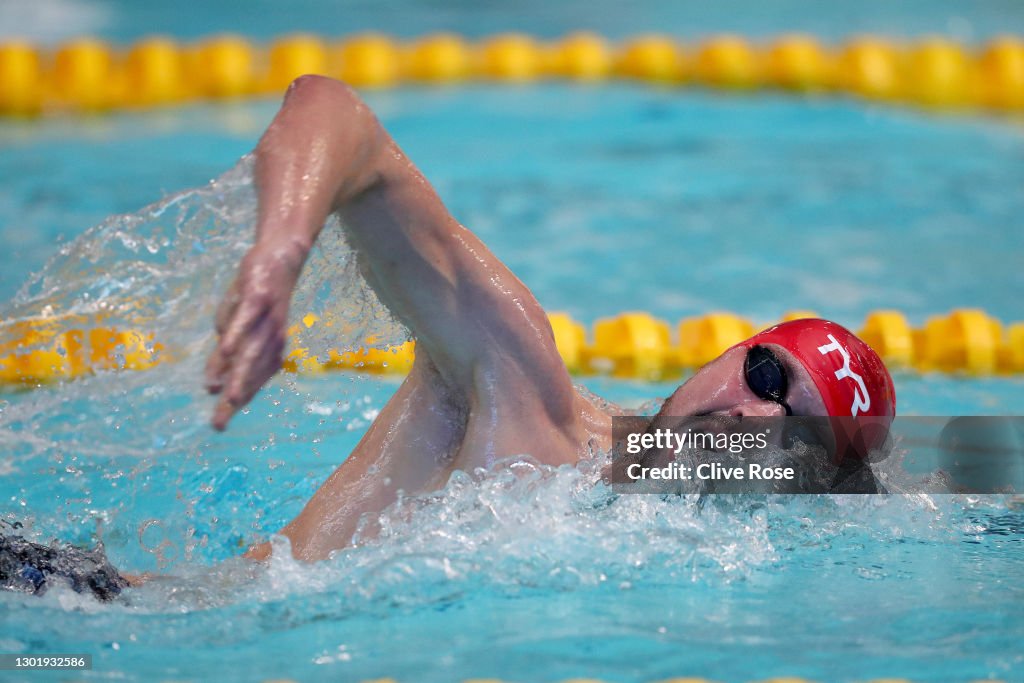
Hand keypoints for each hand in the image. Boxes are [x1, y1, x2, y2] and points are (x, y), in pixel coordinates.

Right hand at [205, 239, 306, 429]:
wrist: (280, 256)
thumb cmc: (256, 295)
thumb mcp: (236, 327)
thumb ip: (224, 354)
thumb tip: (212, 381)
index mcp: (268, 349)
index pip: (251, 380)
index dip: (235, 402)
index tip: (218, 424)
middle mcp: (271, 339)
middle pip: (251, 373)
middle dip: (236, 398)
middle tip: (219, 422)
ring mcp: (267, 319)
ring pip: (251, 351)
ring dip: (240, 375)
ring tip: (228, 397)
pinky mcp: (259, 298)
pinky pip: (246, 320)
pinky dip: (236, 335)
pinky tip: (224, 350)